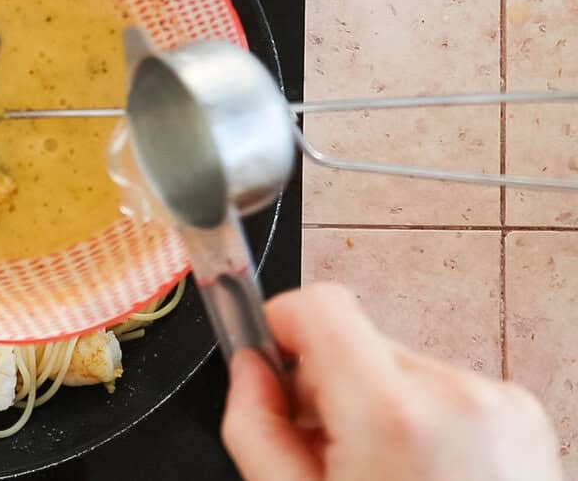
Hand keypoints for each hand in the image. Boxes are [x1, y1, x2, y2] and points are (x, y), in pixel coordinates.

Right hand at [222, 283, 562, 480]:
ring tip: (378, 476)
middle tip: (324, 456)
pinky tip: (415, 478)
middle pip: (357, 342)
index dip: (279, 326)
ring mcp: (498, 404)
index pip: (319, 305)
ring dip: (374, 408)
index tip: (268, 360)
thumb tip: (248, 374)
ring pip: (398, 370)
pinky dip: (418, 422)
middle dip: (328, 389)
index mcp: (392, 412)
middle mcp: (455, 394)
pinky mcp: (521, 418)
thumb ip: (256, 427)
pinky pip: (442, 392)